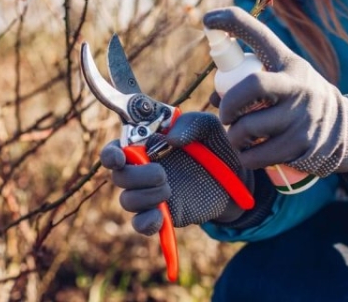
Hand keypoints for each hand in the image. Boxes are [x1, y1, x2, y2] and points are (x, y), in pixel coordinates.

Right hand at [100, 112, 253, 235]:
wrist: (236, 178)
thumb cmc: (216, 146)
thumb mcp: (208, 127)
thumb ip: (191, 123)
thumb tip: (169, 139)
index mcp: (146, 145)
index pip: (115, 150)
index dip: (111, 155)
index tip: (120, 158)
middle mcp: (142, 170)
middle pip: (119, 177)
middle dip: (136, 176)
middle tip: (162, 174)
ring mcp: (151, 194)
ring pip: (127, 201)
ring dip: (146, 197)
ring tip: (169, 190)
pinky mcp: (162, 214)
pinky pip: (141, 224)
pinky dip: (146, 222)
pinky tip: (160, 217)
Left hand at [203, 6, 347, 176]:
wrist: (341, 126)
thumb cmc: (296, 96)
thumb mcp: (282, 75)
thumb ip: (248, 77)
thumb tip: (214, 95)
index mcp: (288, 63)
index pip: (259, 35)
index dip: (232, 23)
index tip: (208, 19)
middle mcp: (297, 85)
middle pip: (251, 87)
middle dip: (228, 104)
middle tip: (226, 115)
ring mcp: (301, 116)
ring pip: (248, 128)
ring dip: (234, 136)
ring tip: (239, 137)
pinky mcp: (301, 146)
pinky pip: (257, 156)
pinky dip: (246, 156)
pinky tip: (250, 152)